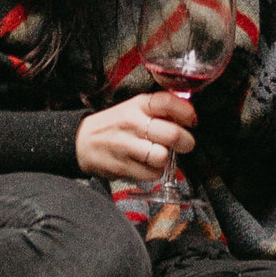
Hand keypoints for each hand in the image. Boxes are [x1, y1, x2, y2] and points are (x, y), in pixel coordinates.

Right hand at [75, 93, 197, 182]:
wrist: (83, 141)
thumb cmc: (115, 124)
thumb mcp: (134, 108)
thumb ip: (158, 110)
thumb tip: (187, 115)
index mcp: (138, 104)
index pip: (168, 102)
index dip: (186, 112)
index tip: (192, 120)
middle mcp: (134, 123)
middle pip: (171, 134)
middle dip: (186, 141)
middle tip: (186, 143)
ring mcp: (127, 145)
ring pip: (162, 156)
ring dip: (167, 158)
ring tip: (161, 155)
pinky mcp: (123, 166)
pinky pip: (152, 174)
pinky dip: (155, 172)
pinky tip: (148, 165)